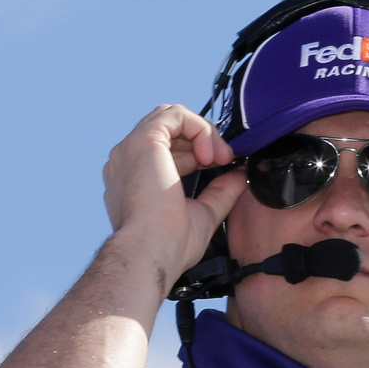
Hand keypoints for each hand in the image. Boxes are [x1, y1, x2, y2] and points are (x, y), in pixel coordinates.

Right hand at [102, 104, 245, 287]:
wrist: (151, 252)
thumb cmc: (168, 245)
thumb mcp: (204, 213)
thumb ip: (220, 192)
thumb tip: (239, 176)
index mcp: (136, 179)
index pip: (168, 150)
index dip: (199, 153)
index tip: (222, 166)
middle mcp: (128, 161)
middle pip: (170, 131)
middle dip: (203, 140)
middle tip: (226, 160)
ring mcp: (131, 149)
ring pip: (172, 117)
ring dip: (203, 132)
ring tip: (219, 157)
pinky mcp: (143, 140)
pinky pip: (175, 114)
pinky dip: (200, 127)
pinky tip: (209, 153)